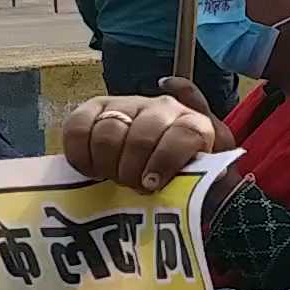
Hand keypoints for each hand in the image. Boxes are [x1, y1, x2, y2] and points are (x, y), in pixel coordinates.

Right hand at [62, 95, 224, 192]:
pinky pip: (78, 128)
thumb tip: (212, 178)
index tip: (153, 183)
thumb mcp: (206, 182)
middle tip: (130, 185)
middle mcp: (163, 107)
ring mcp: (128, 104)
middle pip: (142, 136)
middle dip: (132, 169)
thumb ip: (209, 180)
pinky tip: (92, 169)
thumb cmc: (180, 178)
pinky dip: (81, 154)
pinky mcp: (95, 108)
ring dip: (108, 164)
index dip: (166, 161)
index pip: (184, 134)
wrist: (154, 168)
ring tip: (113, 177)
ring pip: (109, 133)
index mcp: (195, 125)